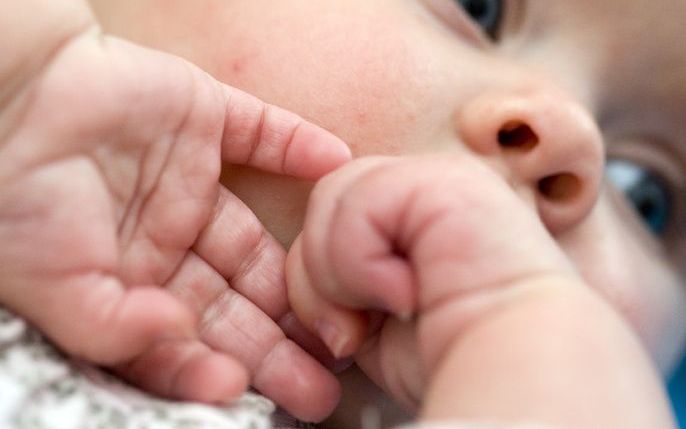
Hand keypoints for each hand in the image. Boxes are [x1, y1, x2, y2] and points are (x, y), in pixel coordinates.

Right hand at [0, 15, 347, 421]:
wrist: (8, 94)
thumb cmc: (14, 197)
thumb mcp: (51, 283)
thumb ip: (112, 326)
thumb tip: (179, 338)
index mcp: (128, 280)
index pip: (193, 335)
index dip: (231, 364)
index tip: (275, 395)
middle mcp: (162, 236)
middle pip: (235, 298)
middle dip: (280, 341)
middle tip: (331, 376)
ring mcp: (186, 180)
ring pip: (254, 236)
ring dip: (301, 265)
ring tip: (350, 299)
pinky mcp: (200, 118)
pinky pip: (261, 134)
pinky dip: (299, 146)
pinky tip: (335, 160)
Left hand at [286, 154, 674, 426]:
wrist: (511, 370)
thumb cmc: (452, 353)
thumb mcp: (369, 313)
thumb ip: (336, 274)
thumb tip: (302, 281)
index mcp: (414, 210)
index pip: (333, 213)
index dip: (318, 274)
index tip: (346, 333)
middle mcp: (426, 184)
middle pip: (324, 200)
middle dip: (315, 277)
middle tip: (348, 332)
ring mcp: (436, 175)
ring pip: (331, 196)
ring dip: (336, 274)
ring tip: (380, 313)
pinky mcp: (441, 180)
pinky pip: (359, 204)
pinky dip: (360, 264)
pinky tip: (403, 294)